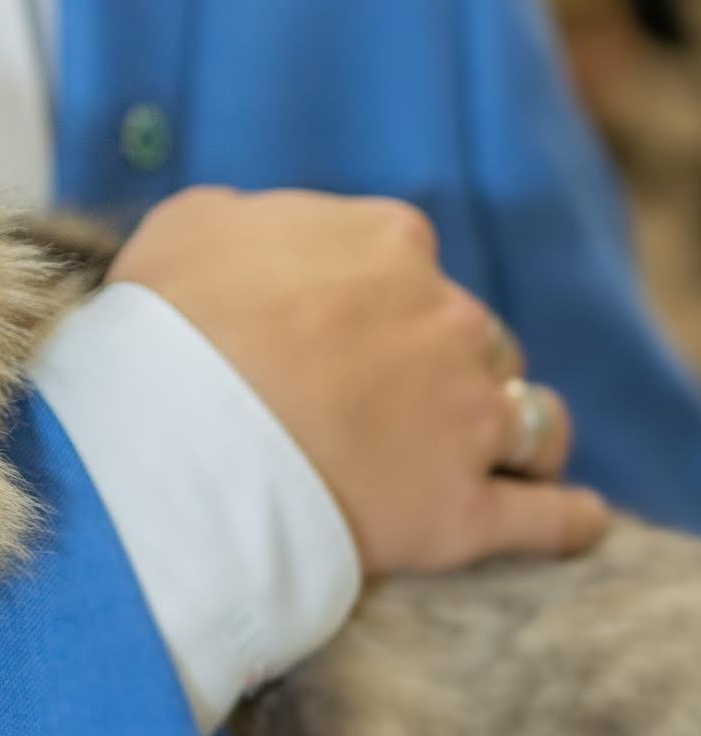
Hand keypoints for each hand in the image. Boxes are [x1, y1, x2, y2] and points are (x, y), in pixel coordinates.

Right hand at [108, 186, 609, 576]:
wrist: (165, 441)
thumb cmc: (161, 328)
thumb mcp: (186, 226)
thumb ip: (248, 215)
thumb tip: (262, 229)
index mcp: (387, 243)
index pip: (408, 263)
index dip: (373, 302)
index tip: (337, 335)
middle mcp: (448, 319)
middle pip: (474, 338)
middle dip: (442, 365)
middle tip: (383, 404)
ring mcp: (465, 418)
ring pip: (530, 417)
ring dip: (515, 429)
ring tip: (494, 456)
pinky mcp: (463, 513)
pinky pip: (548, 518)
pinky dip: (566, 519)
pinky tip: (574, 520)